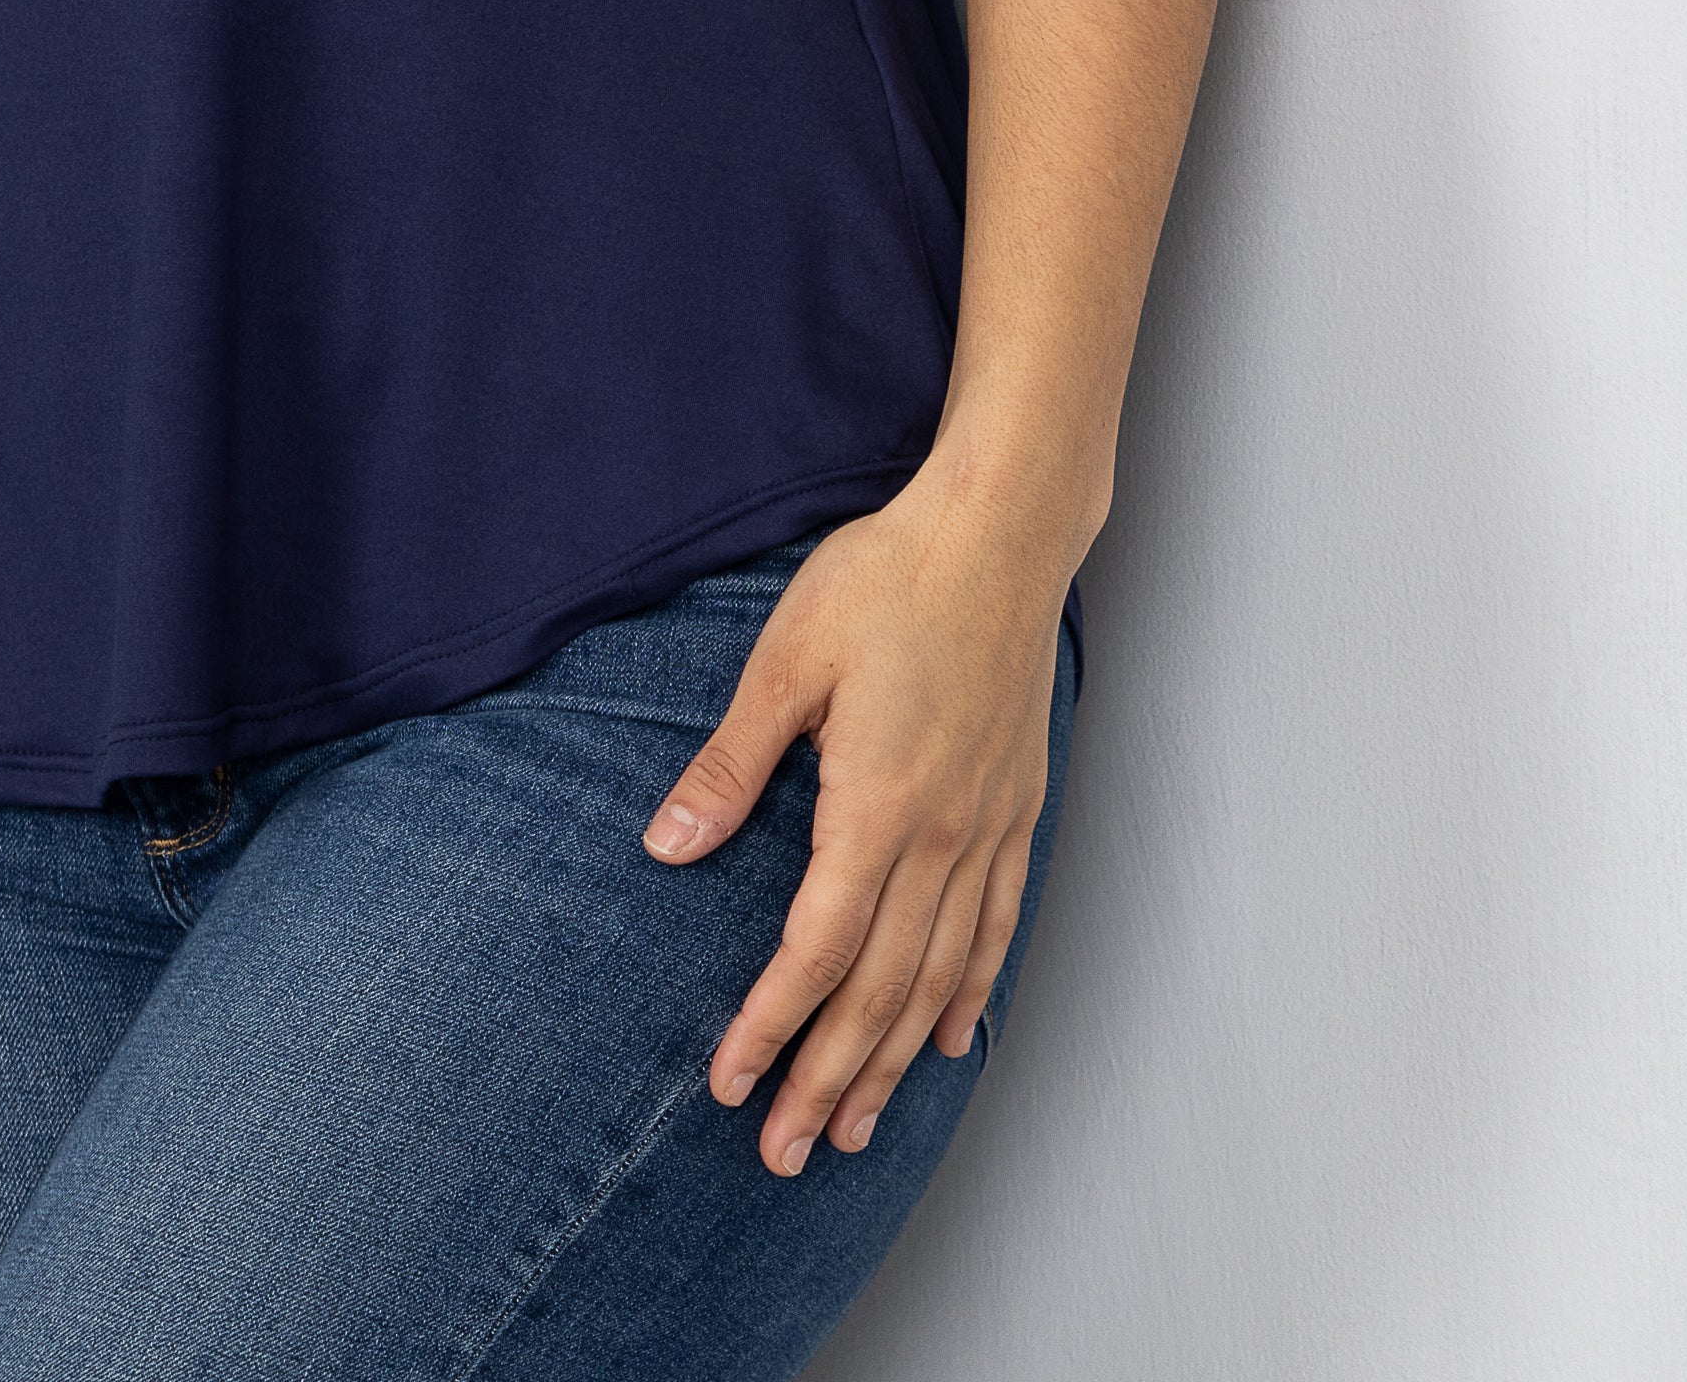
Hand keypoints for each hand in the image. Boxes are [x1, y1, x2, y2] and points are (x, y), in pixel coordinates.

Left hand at [638, 473, 1066, 1173]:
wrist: (998, 535)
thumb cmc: (885, 582)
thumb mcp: (784, 660)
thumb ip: (731, 764)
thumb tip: (669, 846)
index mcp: (877, 806)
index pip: (817, 951)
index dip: (772, 1026)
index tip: (732, 1084)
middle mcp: (941, 836)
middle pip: (880, 990)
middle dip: (828, 1077)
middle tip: (786, 1150)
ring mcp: (988, 828)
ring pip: (939, 977)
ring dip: (892, 1060)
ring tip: (855, 1124)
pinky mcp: (1017, 809)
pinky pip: (997, 927)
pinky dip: (969, 995)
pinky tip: (947, 1039)